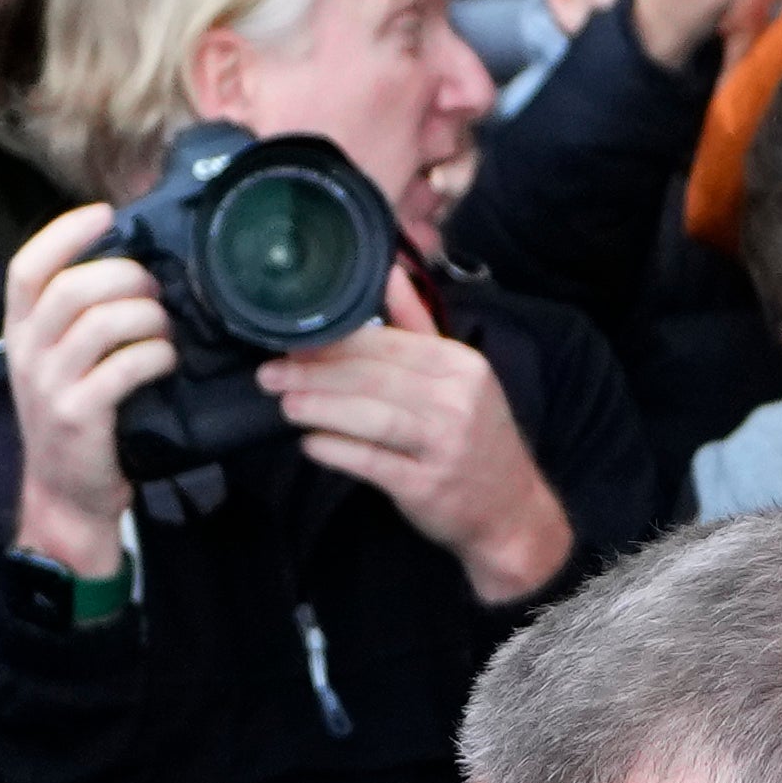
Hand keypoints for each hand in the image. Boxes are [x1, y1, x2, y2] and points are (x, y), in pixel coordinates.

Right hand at [0, 202, 173, 578]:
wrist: (65, 498)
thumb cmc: (74, 419)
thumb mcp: (57, 363)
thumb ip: (77, 317)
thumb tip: (133, 260)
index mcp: (19, 332)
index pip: (27, 267)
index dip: (65, 232)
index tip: (106, 214)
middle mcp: (27, 355)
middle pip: (72, 288)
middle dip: (126, 277)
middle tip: (156, 288)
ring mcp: (51, 387)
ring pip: (103, 323)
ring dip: (147, 315)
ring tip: (165, 327)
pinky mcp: (80, 417)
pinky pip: (125, 367)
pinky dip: (156, 356)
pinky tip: (166, 361)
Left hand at [258, 280, 576, 605]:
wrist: (510, 510)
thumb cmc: (474, 438)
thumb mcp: (458, 377)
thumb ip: (419, 325)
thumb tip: (389, 272)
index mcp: (459, 364)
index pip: (388, 344)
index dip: (336, 342)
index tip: (294, 342)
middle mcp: (456, 399)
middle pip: (373, 377)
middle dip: (316, 373)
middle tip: (271, 373)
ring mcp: (444, 444)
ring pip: (371, 415)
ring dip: (321, 407)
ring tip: (285, 403)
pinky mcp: (427, 486)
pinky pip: (373, 462)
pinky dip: (337, 450)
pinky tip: (311, 443)